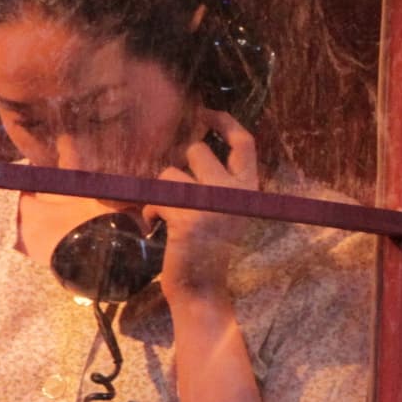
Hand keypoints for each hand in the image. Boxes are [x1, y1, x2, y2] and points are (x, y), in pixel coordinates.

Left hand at [144, 109, 258, 298]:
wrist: (202, 288)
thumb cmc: (210, 248)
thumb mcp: (227, 210)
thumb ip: (222, 181)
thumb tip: (197, 145)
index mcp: (249, 189)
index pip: (244, 142)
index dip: (225, 121)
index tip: (206, 113)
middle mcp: (236, 192)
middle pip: (198, 151)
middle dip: (181, 169)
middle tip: (180, 195)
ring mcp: (212, 204)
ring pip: (171, 173)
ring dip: (163, 194)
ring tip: (169, 216)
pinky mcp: (187, 217)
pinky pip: (157, 198)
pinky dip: (151, 213)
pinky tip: (159, 228)